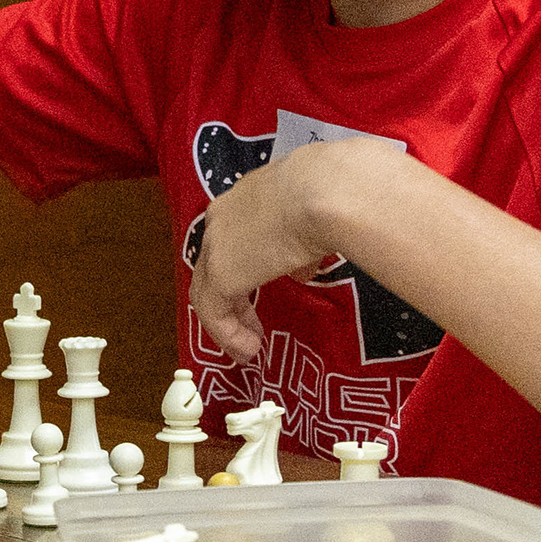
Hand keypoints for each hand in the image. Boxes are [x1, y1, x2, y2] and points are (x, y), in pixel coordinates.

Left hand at [188, 143, 421, 363]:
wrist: (325, 191)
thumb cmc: (331, 192)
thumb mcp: (315, 218)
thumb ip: (301, 246)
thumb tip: (302, 270)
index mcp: (246, 197)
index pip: (234, 237)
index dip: (245, 266)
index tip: (260, 288)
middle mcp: (223, 218)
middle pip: (215, 264)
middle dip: (232, 298)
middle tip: (249, 325)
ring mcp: (217, 245)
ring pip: (209, 291)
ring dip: (229, 322)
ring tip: (248, 347)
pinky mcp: (220, 274)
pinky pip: (215, 314)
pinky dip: (229, 335)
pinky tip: (248, 350)